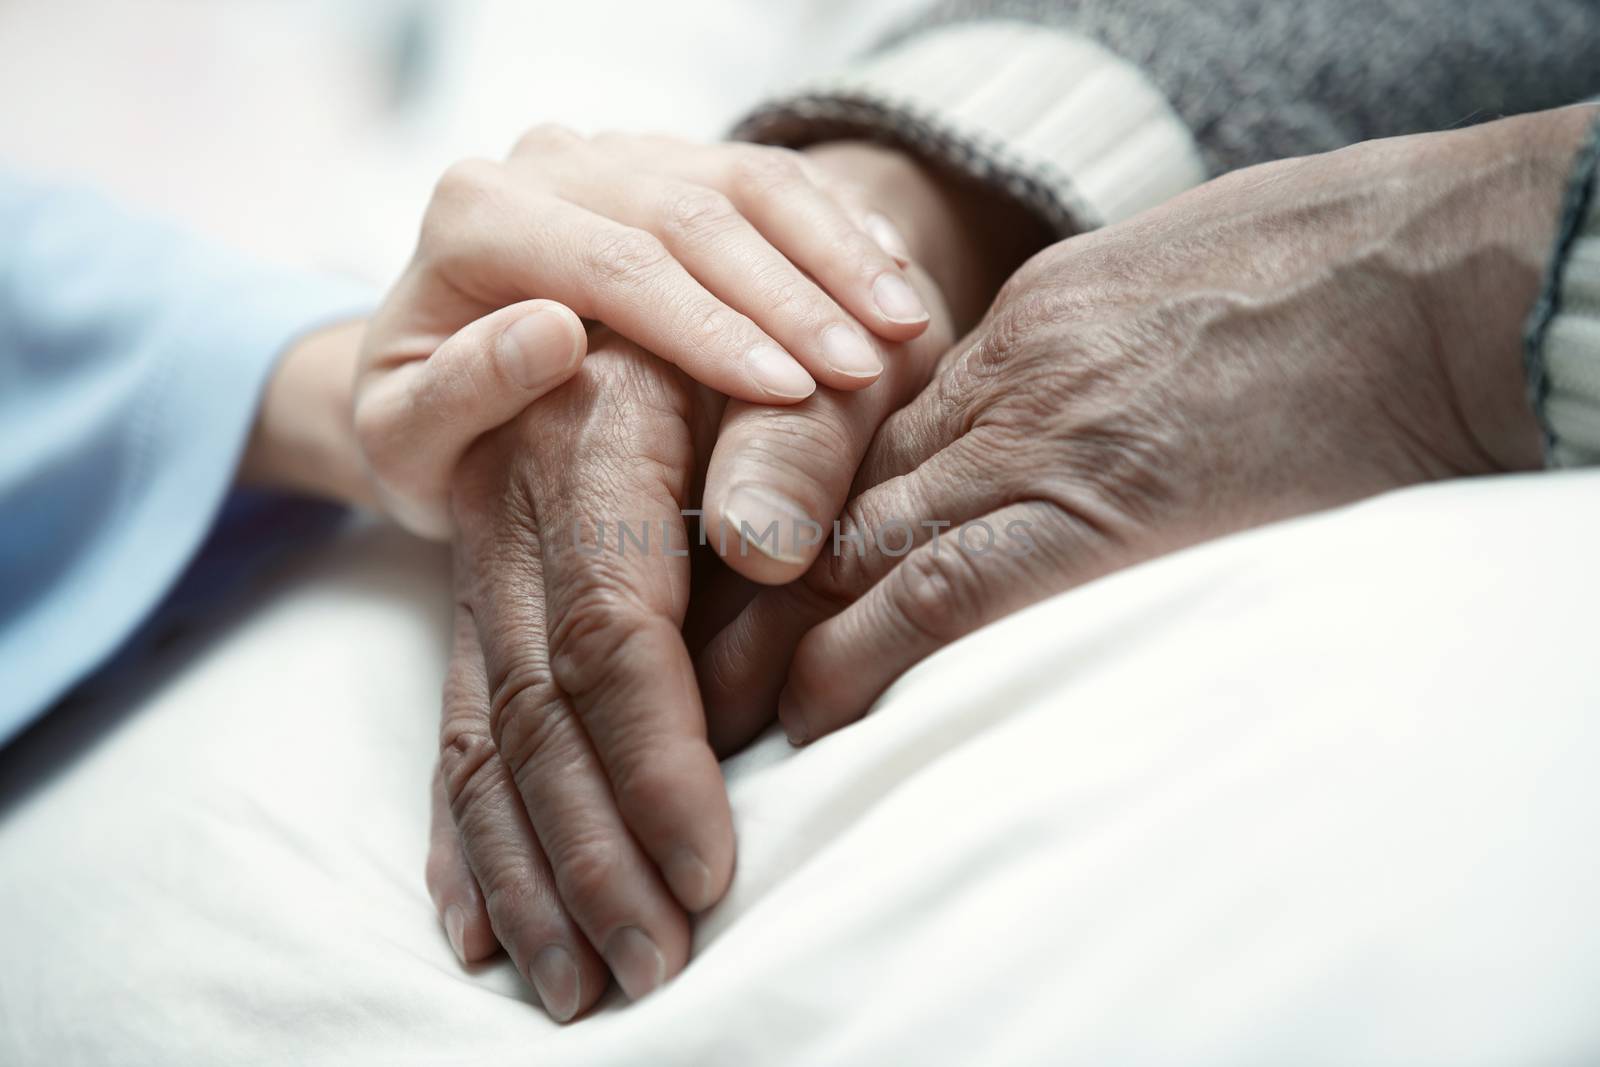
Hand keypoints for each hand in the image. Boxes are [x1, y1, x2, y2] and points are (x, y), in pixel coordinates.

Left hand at [353, 128, 935, 536]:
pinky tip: (891, 279)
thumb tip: (549, 333)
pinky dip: (836, 227)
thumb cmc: (421, 430)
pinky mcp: (673, 166)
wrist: (431, 375)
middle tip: (864, 372)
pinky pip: (770, 178)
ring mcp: (618, 156)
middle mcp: (548, 162)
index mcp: (475, 215)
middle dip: (788, 296)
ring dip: (833, 254)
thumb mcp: (403, 440)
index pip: (615, 263)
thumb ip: (457, 392)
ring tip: (904, 325)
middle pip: (691, 214)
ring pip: (744, 180)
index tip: (788, 396)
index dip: (709, 328)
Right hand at [416, 138, 1032, 1013]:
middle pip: (536, 704)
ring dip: (528, 872)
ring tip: (574, 986)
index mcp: (594, 436)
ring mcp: (489, 560)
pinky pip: (460, 728)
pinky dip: (468, 834)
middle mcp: (517, 503)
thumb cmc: (804, 339)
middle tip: (651, 968)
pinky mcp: (488, 604)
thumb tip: (759, 545)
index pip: (612, 628)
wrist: (707, 287)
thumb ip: (797, 445)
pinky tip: (479, 923)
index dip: (655, 758)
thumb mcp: (826, 363)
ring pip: (487, 734)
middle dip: (591, 852)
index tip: (710, 868)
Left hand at [698, 107, 1590, 747]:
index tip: (717, 582)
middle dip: (739, 584)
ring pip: (859, 542)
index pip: (861, 439)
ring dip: (773, 636)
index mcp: (1018, 329)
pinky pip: (947, 590)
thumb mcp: (1164, 294)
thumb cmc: (1316, 278)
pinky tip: (815, 714)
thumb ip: (1074, 365)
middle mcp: (1000, 383)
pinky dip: (866, 655)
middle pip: (830, 491)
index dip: (779, 520)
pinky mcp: (1102, 507)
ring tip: (703, 715)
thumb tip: (1034, 440)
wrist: (1427, 275)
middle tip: (657, 659)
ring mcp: (1042, 439)